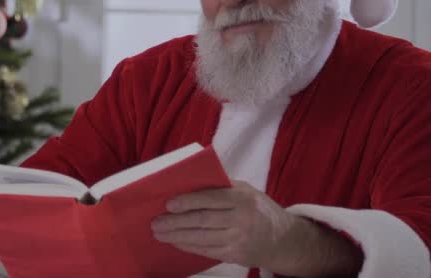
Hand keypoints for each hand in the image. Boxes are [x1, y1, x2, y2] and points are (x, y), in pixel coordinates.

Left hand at [151, 181, 300, 269]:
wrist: (283, 239)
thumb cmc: (258, 208)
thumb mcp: (246, 190)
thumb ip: (221, 187)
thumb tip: (188, 183)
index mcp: (243, 198)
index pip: (211, 199)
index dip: (188, 201)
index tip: (169, 204)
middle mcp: (242, 219)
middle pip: (203, 220)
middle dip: (176, 222)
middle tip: (156, 222)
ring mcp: (238, 239)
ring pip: (202, 238)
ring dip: (177, 236)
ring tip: (159, 233)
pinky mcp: (235, 255)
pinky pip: (206, 250)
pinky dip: (188, 246)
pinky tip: (175, 241)